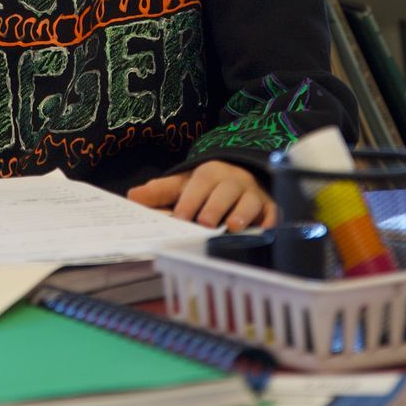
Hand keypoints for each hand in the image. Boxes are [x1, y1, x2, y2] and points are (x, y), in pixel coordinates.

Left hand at [126, 161, 276, 231]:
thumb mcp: (184, 184)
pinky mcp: (269, 207)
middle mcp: (233, 181)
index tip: (180, 217)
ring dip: (242, 214)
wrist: (243, 176)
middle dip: (215, 207)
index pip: (199, 185)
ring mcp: (253, 194)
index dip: (190, 200)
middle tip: (204, 223)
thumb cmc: (208, 187)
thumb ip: (159, 192)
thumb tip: (132, 197)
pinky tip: (264, 232)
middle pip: (224, 192)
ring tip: (232, 228)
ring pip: (249, 202)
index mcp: (210, 174)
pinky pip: (273, 214)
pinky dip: (269, 223)